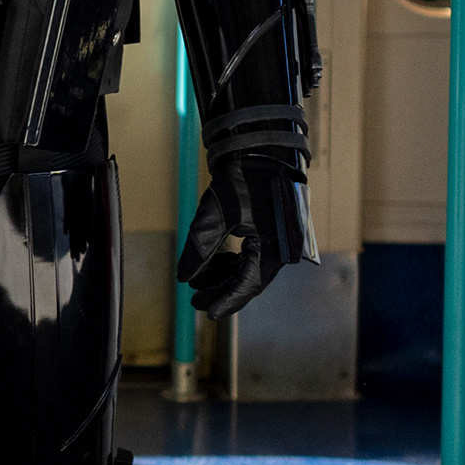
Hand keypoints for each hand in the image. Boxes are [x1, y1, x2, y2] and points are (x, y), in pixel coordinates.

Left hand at [176, 152, 310, 319]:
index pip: (248, 284)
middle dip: (221, 290)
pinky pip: (251, 258)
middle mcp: (280, 249)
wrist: (260, 151)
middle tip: (195, 299)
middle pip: (248, 281)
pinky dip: (232, 263)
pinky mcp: (271, 234)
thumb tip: (183, 278)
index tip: (206, 312)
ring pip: (249, 271)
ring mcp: (277, 242)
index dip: (226, 299)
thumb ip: (199, 247)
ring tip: (199, 281)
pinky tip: (213, 264)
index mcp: (273, 246)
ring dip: (224, 277)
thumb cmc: (242, 179)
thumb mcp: (215, 213)